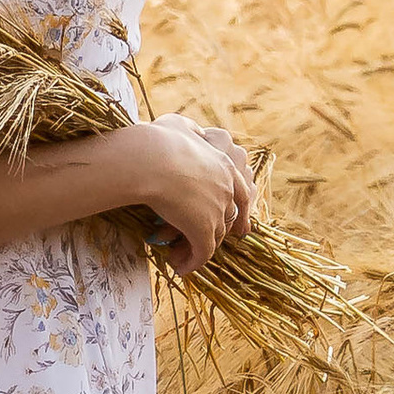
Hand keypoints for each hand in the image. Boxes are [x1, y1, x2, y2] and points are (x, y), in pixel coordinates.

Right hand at [128, 117, 256, 271]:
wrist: (150, 159)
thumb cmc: (157, 140)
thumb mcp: (178, 125)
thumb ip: (190, 130)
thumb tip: (194, 131)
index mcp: (225, 164)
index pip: (242, 193)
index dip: (241, 212)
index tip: (240, 227)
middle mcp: (228, 188)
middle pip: (229, 218)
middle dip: (220, 235)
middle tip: (209, 247)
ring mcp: (218, 209)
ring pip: (214, 238)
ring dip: (197, 251)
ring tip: (179, 258)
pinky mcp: (204, 229)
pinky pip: (201, 253)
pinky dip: (191, 263)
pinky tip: (179, 268)